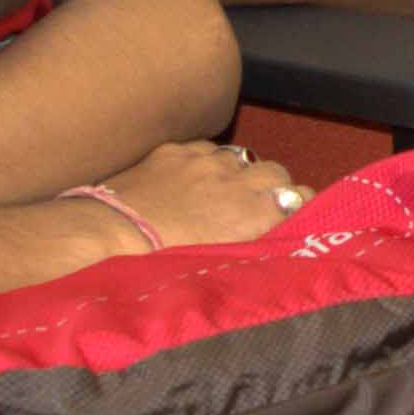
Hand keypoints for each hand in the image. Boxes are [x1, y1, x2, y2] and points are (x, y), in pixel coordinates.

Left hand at [87, 139, 309, 249]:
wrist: (112, 235)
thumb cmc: (165, 265)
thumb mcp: (220, 263)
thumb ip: (252, 244)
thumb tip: (268, 240)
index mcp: (255, 214)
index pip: (300, 198)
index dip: (298, 208)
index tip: (292, 218)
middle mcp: (237, 182)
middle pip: (276, 173)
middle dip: (274, 188)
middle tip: (261, 206)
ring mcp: (205, 162)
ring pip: (242, 157)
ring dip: (241, 173)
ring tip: (227, 192)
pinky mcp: (175, 151)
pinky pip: (205, 149)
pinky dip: (207, 161)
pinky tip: (195, 176)